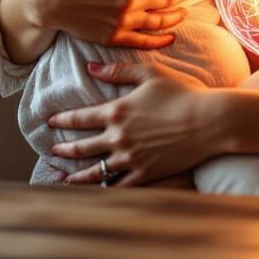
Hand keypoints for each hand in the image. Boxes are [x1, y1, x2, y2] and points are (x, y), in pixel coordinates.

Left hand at [48, 61, 223, 185]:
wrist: (208, 121)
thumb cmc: (183, 92)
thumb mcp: (151, 73)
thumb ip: (119, 71)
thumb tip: (91, 67)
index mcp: (118, 110)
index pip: (81, 117)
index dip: (62, 120)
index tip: (50, 121)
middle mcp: (118, 136)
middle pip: (83, 146)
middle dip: (64, 149)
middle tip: (52, 150)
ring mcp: (130, 158)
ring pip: (95, 171)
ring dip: (76, 175)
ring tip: (64, 177)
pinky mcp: (145, 173)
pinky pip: (117, 186)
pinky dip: (102, 189)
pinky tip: (94, 191)